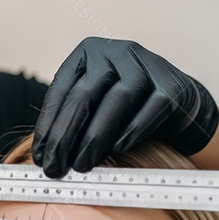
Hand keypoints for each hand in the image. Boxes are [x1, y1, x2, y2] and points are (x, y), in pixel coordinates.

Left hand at [32, 37, 218, 178]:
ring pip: (117, 99)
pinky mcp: (172, 84)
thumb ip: (72, 119)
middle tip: (55, 167)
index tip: (39, 156)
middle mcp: (116, 51)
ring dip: (96, 137)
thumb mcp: (94, 104)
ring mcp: (147, 64)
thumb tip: (45, 155)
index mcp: (88, 53)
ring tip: (82, 165)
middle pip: (85, 95)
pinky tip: (118, 150)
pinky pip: (151, 109)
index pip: (61, 90)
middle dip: (66, 135)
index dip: (48, 125)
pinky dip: (133, 131)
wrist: (179, 102)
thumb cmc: (125, 107)